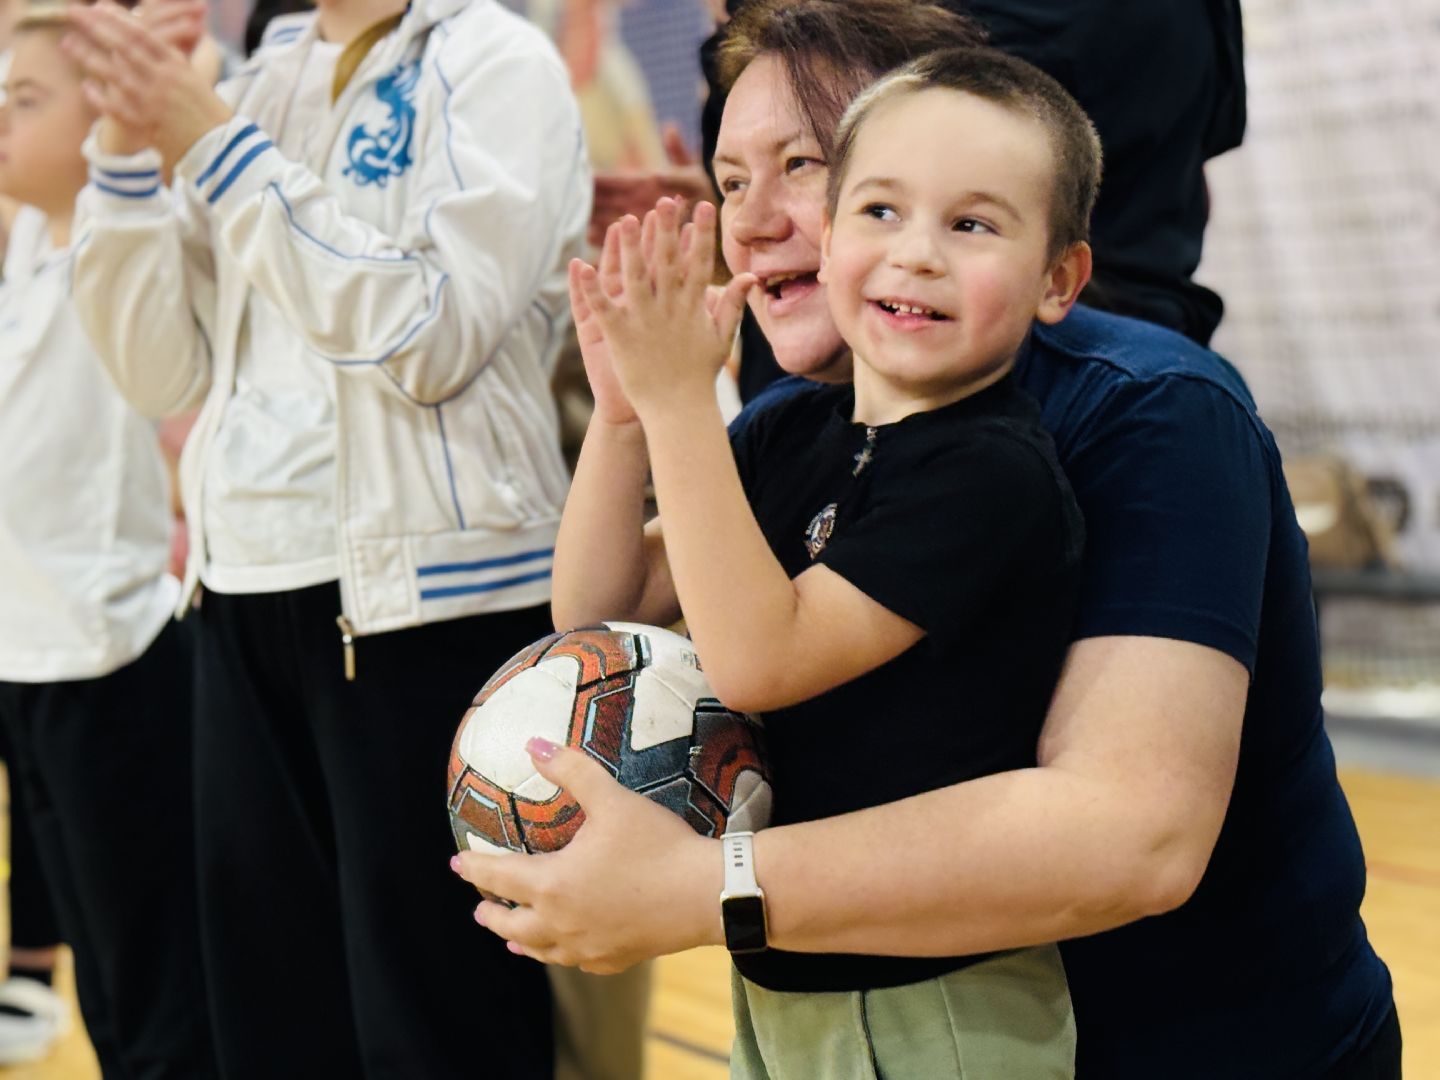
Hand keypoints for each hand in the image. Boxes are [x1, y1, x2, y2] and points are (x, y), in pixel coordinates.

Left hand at [64, 1, 231, 164]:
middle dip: (95, 28)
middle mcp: (162, 80)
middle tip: (73, 13)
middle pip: (123, 47)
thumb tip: (156, 42)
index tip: (98, 7)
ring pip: (114, 74)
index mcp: (177, 66)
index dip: (118, 19)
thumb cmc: (210, 113)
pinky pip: (116, 108)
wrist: (222, 148)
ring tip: (67, 44)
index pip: (142, 35)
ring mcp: (152, 102)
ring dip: (88, 57)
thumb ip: (173, 60)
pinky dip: (100, 97)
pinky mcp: (146, 124)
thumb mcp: (195, 79)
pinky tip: (86, 88)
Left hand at [452, 738, 721, 973]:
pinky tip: (564, 951)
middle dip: (490, 912)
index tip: (457, 864)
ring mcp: (586, 947)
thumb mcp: (611, 800)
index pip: (498, 876)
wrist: (705, 895)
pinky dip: (558, 954)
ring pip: (540, 949)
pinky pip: (575, 961)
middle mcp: (560, 923)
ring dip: (520, 939)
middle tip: (479, 907)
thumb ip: (570, 770)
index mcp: (552, 884)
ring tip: (511, 938)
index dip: (474, 868)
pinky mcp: (614, 959)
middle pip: (511, 922)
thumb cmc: (656, 844)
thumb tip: (533, 744)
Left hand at [574, 197, 755, 417]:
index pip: (699, 263)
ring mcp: (644, 322)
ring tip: (626, 219)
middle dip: (667, 229)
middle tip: (665, 200)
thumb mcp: (721, 337)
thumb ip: (732, 304)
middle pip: (668, 262)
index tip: (704, 205)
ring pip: (636, 277)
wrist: (678, 410)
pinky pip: (604, 307)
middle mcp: (670, 309)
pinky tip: (582, 265)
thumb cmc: (699, 375)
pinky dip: (592, 288)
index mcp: (693, 307)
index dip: (702, 233)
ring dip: (631, 248)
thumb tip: (750, 277)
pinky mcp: (621, 336)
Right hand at [589, 126, 714, 246]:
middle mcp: (638, 201)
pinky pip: (622, 241)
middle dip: (590, 201)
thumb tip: (669, 129)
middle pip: (608, 200)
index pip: (617, 180)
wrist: (714, 216)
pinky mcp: (643, 239)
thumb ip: (679, 154)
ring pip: (611, 220)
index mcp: (645, 183)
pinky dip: (608, 241)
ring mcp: (638, 220)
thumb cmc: (703, 191)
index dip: (601, 179)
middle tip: (568, 200)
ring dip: (596, 221)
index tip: (581, 176)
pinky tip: (593, 242)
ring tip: (579, 224)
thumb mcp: (693, 172)